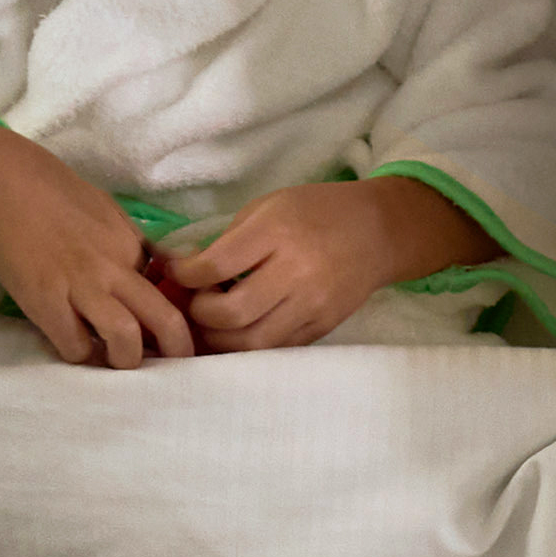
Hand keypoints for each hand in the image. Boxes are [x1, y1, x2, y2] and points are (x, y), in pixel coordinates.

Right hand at [0, 118, 188, 367]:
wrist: (2, 183)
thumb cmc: (53, 191)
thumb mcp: (109, 211)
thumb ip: (133, 244)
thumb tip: (154, 273)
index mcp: (133, 246)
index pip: (172, 293)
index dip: (175, 318)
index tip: (172, 334)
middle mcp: (114, 268)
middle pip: (165, 320)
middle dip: (177, 350)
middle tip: (172, 366)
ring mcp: (80, 287)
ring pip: (125, 338)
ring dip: (126, 360)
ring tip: (117, 361)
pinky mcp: (44, 302)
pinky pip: (74, 346)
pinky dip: (80, 357)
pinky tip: (77, 349)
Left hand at [165, 175, 492, 353]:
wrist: (378, 231)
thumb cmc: (315, 212)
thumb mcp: (267, 208)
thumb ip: (227, 241)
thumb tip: (181, 271)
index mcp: (277, 233)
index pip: (214, 268)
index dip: (183, 275)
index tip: (177, 271)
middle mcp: (296, 273)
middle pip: (229, 314)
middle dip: (198, 313)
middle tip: (195, 300)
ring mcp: (312, 305)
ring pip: (250, 343)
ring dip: (219, 338)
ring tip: (212, 321)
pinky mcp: (321, 327)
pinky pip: (274, 349)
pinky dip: (247, 346)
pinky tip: (238, 330)